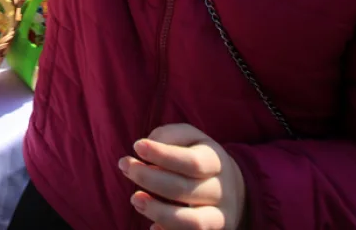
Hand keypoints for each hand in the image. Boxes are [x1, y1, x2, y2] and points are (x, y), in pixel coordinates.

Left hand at [119, 124, 245, 229]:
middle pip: (183, 189)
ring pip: (191, 222)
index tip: (137, 146)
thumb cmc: (197, 157)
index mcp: (216, 161)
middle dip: (148, 178)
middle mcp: (220, 191)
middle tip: (125, 166)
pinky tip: (152, 227)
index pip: (191, 162)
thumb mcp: (189, 138)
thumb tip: (147, 147)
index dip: (162, 154)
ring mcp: (219, 216)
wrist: (230, 189)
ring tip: (135, 199)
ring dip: (158, 212)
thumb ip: (169, 136)